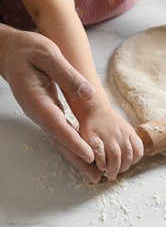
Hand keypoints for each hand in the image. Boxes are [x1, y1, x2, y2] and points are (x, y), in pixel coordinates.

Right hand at [0, 25, 100, 182]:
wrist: (11, 52)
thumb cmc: (29, 50)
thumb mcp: (48, 54)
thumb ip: (67, 74)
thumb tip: (88, 94)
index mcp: (36, 98)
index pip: (57, 124)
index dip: (73, 141)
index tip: (89, 155)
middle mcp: (38, 111)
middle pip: (59, 139)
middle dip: (77, 159)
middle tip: (95, 177)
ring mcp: (41, 114)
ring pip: (60, 139)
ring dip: (76, 157)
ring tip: (93, 174)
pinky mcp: (47, 113)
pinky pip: (61, 133)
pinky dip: (73, 145)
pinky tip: (84, 154)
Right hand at [78, 105, 143, 180]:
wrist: (94, 108)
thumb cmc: (109, 122)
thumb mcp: (124, 128)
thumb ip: (129, 141)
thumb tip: (132, 159)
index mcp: (129, 132)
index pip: (138, 151)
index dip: (134, 161)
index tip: (127, 165)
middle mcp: (120, 134)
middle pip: (127, 155)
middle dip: (123, 168)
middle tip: (117, 173)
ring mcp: (107, 135)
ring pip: (115, 156)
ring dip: (113, 168)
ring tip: (110, 175)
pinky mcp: (93, 137)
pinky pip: (100, 153)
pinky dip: (102, 162)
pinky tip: (101, 166)